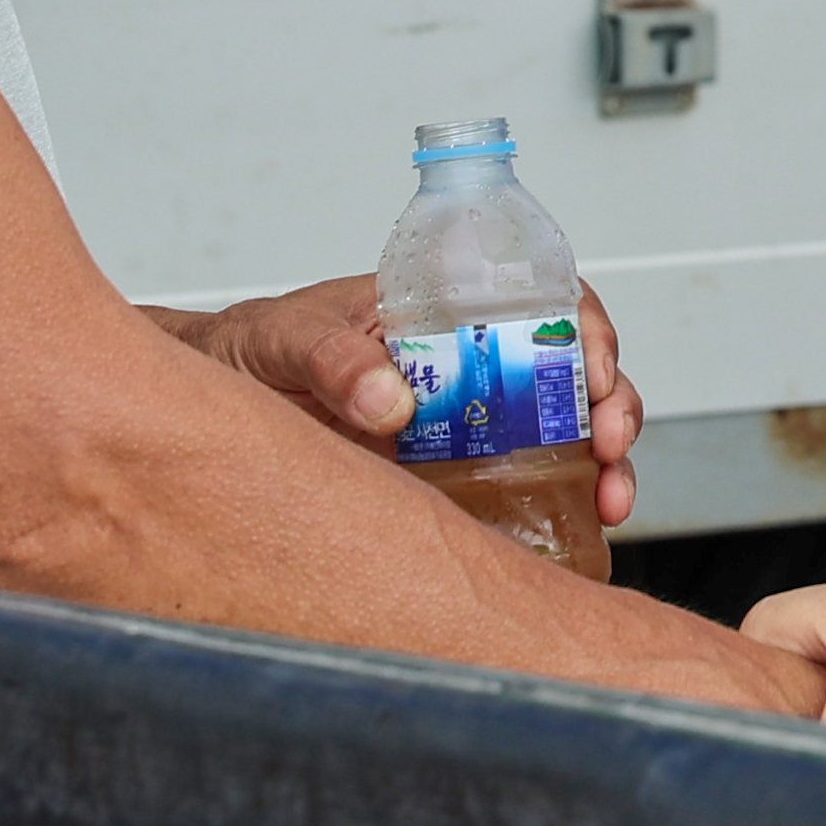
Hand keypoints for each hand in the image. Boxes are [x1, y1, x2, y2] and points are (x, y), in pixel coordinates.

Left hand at [165, 273, 646, 539]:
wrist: (211, 407)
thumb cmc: (253, 350)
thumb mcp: (284, 338)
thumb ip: (330, 358)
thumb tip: (391, 400)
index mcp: (443, 307)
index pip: (542, 295)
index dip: (588, 326)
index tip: (594, 366)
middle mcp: (471, 361)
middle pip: (573, 369)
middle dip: (614, 403)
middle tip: (608, 442)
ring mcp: (467, 421)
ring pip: (564, 430)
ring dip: (605, 461)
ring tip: (609, 498)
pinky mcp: (452, 478)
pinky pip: (525, 487)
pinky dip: (566, 506)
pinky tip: (578, 530)